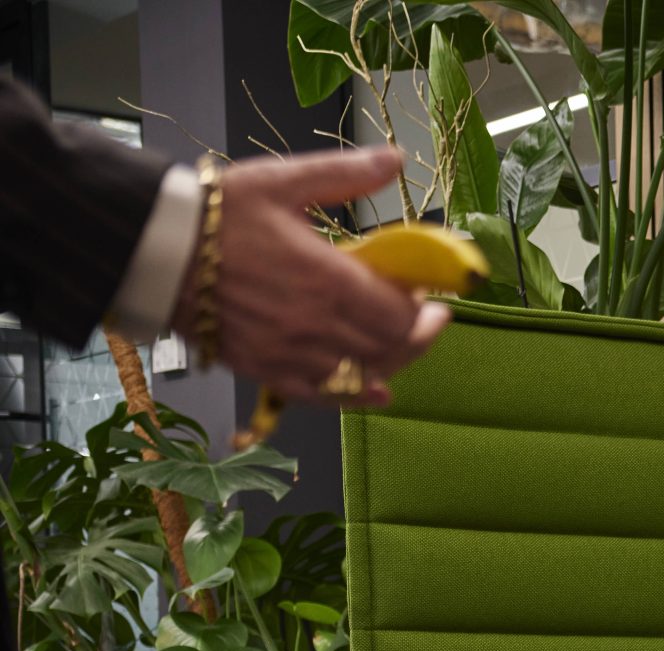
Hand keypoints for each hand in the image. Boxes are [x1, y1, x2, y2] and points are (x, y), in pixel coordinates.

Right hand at [183, 147, 449, 405]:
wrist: (155, 247)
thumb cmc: (219, 212)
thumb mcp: (283, 182)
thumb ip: (343, 175)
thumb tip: (394, 159)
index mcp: (329, 280)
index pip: (401, 313)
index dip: (421, 308)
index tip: (426, 295)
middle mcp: (316, 325)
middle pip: (390, 347)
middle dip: (416, 334)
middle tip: (426, 319)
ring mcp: (292, 354)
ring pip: (364, 375)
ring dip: (391, 361)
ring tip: (401, 342)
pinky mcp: (266, 370)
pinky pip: (324, 396)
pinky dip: (354, 395)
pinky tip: (376, 389)